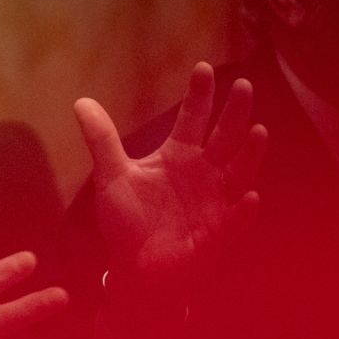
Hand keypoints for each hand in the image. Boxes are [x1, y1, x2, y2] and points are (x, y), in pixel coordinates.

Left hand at [74, 62, 266, 313]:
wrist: (136, 269)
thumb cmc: (128, 221)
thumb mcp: (113, 176)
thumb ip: (102, 139)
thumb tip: (80, 101)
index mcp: (179, 155)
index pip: (193, 118)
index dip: (200, 94)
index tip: (203, 68)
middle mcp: (203, 172)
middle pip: (224, 136)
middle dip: (234, 113)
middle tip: (243, 85)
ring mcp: (215, 200)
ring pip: (238, 171)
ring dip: (250, 153)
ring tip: (259, 130)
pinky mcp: (219, 232)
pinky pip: (236, 219)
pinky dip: (244, 210)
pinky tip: (251, 197)